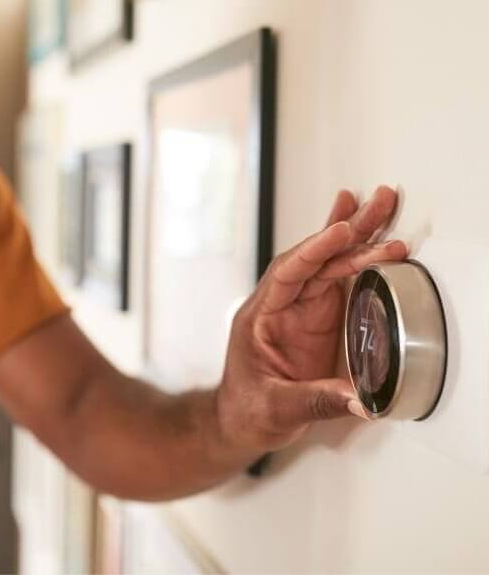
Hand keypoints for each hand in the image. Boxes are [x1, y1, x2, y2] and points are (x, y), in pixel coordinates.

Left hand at [216, 186, 406, 455]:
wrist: (241, 421)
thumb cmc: (247, 410)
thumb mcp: (276, 408)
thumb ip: (316, 401)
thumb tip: (359, 398)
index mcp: (260, 315)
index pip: (289, 273)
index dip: (314, 250)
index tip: (340, 231)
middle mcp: (280, 304)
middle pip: (314, 258)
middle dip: (346, 229)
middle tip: (377, 203)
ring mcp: (300, 309)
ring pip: (329, 264)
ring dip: (357, 237)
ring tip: (382, 206)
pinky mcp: (317, 318)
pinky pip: (338, 280)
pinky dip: (356, 257)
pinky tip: (369, 236)